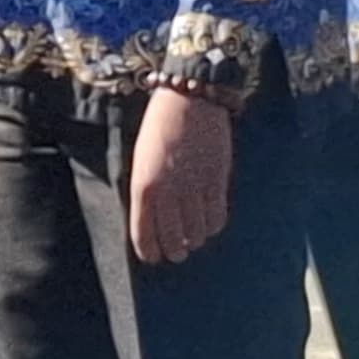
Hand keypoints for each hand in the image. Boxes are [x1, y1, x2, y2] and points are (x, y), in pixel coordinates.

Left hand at [128, 87, 235, 263]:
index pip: (144, 233)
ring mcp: (194, 187)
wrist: (189, 100)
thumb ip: (146, 192)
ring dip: (194, 240)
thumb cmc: (159, 129)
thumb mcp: (141, 160)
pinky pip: (217, 217)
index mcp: (143, 185)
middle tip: (177, 253)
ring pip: (197, 232)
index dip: (149, 251)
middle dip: (174, 251)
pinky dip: (212, 226)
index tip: (154, 258)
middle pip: (172, 239)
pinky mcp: (217, 181)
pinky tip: (208, 224)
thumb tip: (152, 223)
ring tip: (192, 239)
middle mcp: (168, 190)